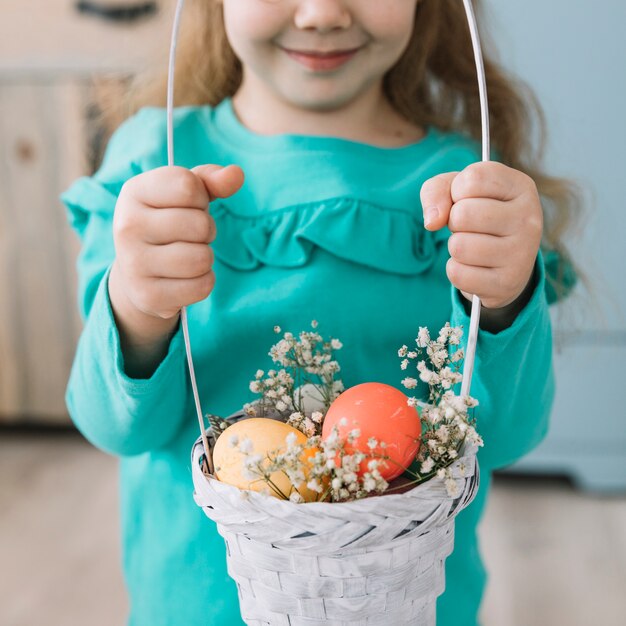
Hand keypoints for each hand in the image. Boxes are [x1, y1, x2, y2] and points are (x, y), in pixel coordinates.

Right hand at [112, 164, 243, 320]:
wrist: (137, 274)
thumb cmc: (168, 223)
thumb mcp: (185, 195)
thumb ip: (211, 180)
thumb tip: (236, 174)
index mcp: (134, 191)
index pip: (188, 186)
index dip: (201, 197)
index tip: (189, 205)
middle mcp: (127, 226)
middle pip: (200, 225)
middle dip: (206, 231)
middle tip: (190, 236)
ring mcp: (134, 263)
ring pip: (202, 258)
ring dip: (206, 257)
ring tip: (188, 255)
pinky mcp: (148, 295)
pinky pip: (202, 286)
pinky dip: (203, 282)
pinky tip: (185, 278)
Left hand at [420, 161, 542, 309]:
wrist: (504, 264)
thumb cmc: (477, 217)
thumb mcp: (458, 193)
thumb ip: (437, 191)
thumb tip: (432, 221)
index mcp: (521, 187)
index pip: (473, 178)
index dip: (456, 191)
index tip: (466, 199)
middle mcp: (528, 218)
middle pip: (462, 215)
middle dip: (454, 222)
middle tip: (469, 228)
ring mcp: (521, 252)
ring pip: (458, 246)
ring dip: (456, 247)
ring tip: (473, 246)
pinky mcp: (507, 282)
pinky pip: (458, 273)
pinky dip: (457, 270)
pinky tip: (475, 267)